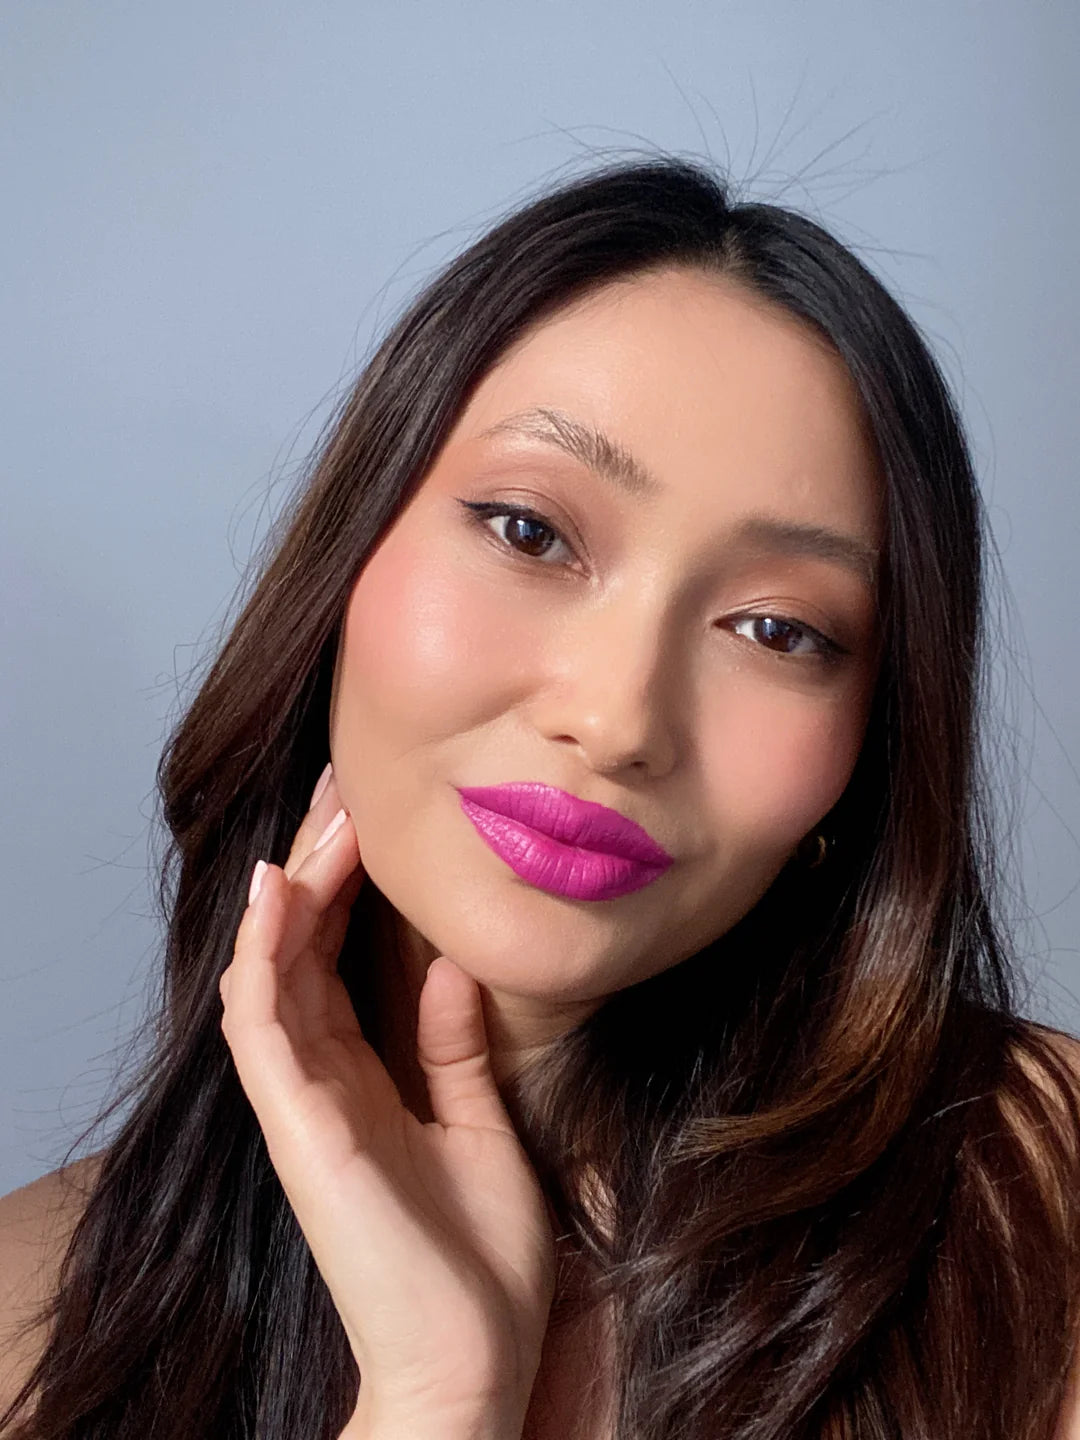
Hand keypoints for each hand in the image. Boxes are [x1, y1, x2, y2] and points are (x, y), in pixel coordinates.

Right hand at [218, 767, 557, 1438]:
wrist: (474, 1359)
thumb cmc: (477, 1259)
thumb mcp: (477, 1124)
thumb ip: (454, 1048)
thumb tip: (455, 964)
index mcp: (361, 1075)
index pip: (335, 957)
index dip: (344, 884)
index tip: (369, 813)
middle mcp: (320, 1080)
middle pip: (298, 949)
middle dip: (315, 866)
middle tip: (340, 787)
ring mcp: (302, 1103)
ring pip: (269, 972)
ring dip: (287, 893)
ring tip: (315, 820)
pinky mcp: (300, 1128)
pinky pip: (264, 1025)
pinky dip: (264, 956)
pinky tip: (277, 895)